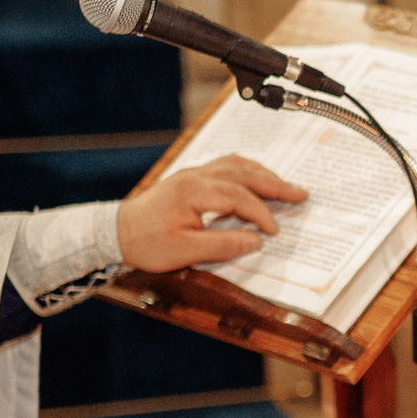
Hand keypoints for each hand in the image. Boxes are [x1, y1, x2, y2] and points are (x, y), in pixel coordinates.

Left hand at [117, 154, 308, 272]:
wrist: (117, 232)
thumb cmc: (146, 243)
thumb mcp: (185, 252)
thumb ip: (223, 245)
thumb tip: (254, 241)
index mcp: (194, 191)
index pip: (240, 197)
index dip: (261, 213)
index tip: (274, 231)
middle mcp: (196, 176)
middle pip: (244, 173)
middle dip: (275, 184)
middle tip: (300, 193)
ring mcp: (193, 174)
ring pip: (236, 165)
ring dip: (262, 174)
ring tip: (283, 186)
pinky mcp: (190, 178)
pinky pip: (226, 167)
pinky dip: (246, 172)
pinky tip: (255, 179)